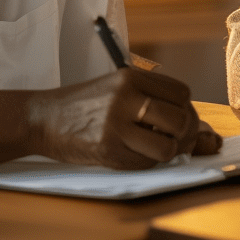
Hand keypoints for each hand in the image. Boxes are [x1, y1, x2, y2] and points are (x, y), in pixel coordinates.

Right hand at [27, 68, 220, 169]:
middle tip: (175, 139)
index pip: (181, 93)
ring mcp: (116, 124)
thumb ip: (151, 98)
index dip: (186, 109)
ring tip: (157, 148)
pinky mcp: (108, 149)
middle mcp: (126, 97)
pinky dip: (148, 162)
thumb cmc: (85, 104)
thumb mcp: (117, 87)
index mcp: (131, 77)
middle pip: (180, 119)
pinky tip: (136, 154)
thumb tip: (195, 124)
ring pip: (168, 145)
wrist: (44, 118)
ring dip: (168, 152)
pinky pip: (145, 162)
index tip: (177, 118)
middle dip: (184, 134)